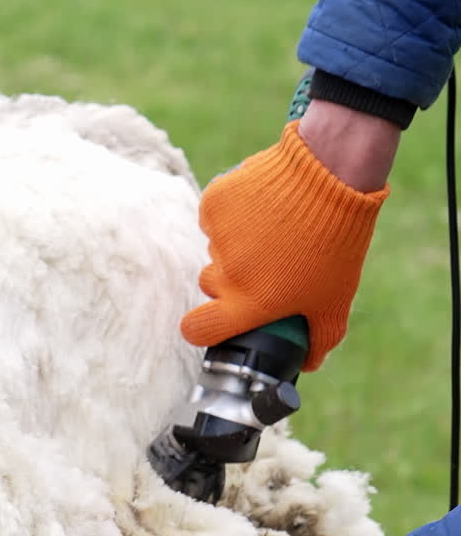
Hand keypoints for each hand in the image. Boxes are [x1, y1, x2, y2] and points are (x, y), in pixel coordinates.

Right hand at [181, 108, 395, 371]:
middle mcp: (227, 273)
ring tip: (274, 229)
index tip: (209, 322)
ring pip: (215, 248)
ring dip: (236, 244)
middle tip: (265, 266)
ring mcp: (218, 236)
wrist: (332, 172)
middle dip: (229, 280)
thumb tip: (308, 364)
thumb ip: (321, 340)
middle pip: (209, 286)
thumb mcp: (336, 300)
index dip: (199, 329)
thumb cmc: (336, 243)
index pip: (198, 329)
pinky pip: (215, 216)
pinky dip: (233, 213)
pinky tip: (263, 206)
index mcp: (251, 302)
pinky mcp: (215, 201)